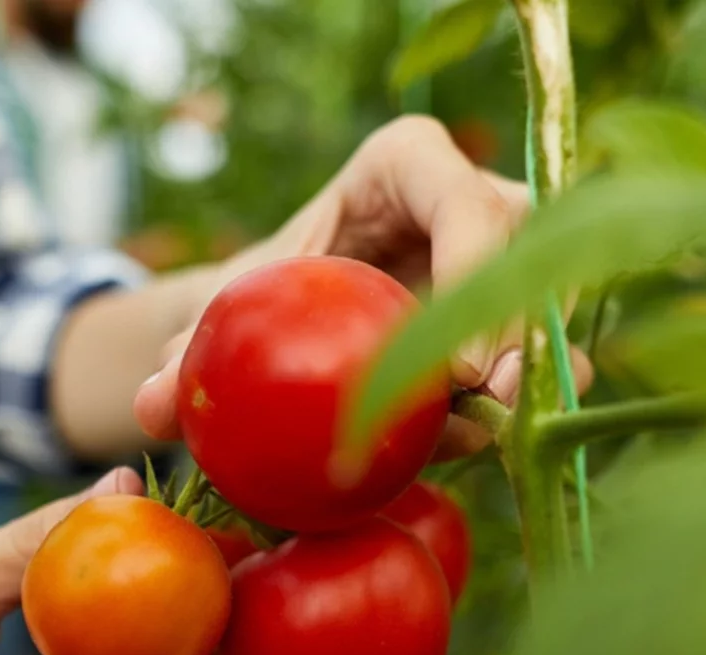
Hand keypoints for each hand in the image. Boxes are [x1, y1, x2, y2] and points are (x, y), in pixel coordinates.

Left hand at [133, 115, 593, 459]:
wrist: (293, 319)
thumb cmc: (264, 292)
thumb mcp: (228, 310)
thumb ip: (190, 350)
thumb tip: (154, 404)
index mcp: (409, 162)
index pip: (464, 202)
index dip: (473, 271)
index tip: (455, 367)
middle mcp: (479, 196)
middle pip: (527, 256)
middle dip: (518, 333)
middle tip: (488, 406)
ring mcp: (515, 255)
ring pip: (550, 306)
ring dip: (532, 373)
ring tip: (489, 431)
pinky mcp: (526, 315)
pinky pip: (550, 355)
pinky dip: (524, 402)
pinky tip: (487, 442)